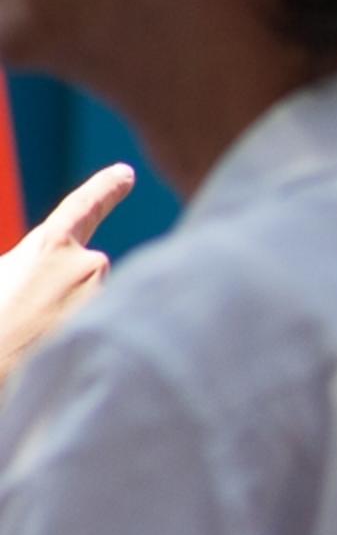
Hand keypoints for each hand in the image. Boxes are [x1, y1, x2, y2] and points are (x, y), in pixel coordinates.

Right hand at [0, 164, 134, 383]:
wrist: (1, 361)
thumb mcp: (4, 273)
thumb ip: (26, 262)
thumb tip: (74, 259)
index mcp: (51, 245)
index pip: (83, 207)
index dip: (104, 189)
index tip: (125, 173)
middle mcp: (89, 263)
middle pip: (83, 272)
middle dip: (59, 295)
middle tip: (30, 317)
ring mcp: (106, 296)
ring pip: (92, 300)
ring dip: (67, 317)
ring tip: (38, 336)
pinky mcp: (119, 324)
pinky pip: (104, 325)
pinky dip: (82, 336)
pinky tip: (55, 350)